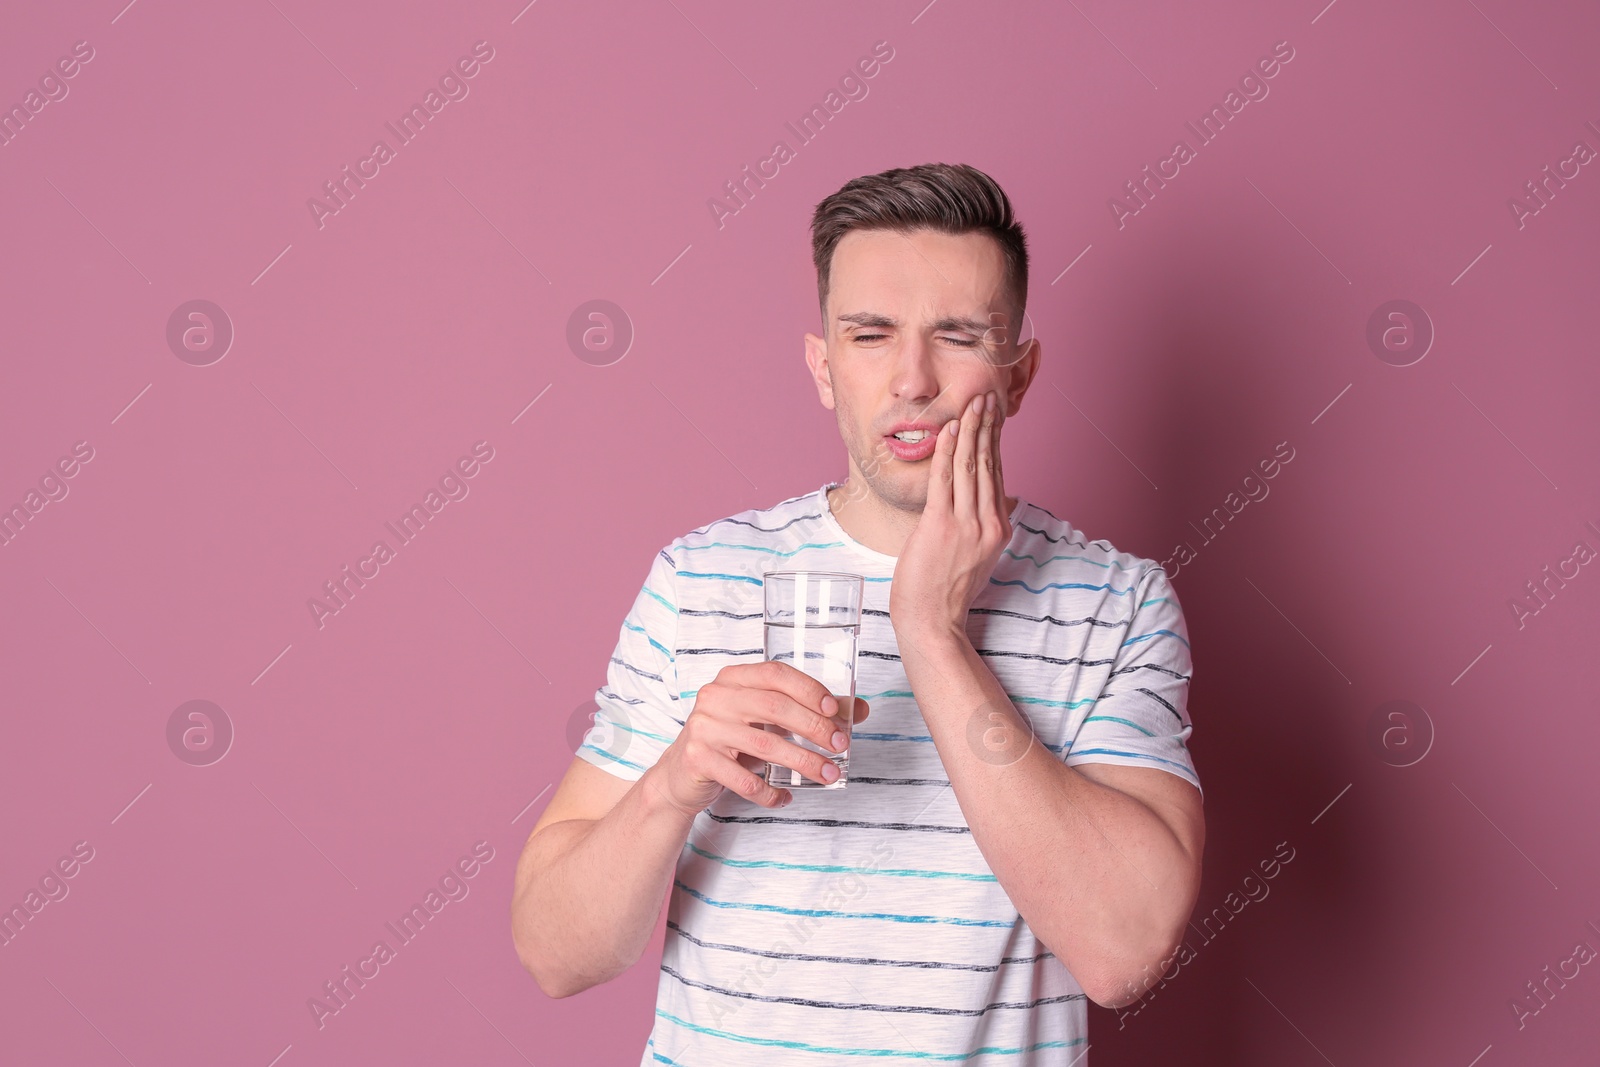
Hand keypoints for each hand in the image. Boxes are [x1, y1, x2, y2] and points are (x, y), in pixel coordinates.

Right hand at [650, 661, 872, 813]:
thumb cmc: (730, 741)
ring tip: (827, 775)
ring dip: (803, 763)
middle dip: (813, 728)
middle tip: (839, 747)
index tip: (835, 710)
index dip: (809, 689)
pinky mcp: (698, 759)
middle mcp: (716, 696)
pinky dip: (770, 792)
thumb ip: (809, 711)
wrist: (680, 775)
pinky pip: (744, 780)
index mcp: (733, 678)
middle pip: (774, 707)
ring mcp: (704, 727)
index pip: (776, 674)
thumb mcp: (766, 721)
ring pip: (764, 745)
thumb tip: (858, 710)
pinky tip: (784, 797)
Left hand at [890, 390, 1009, 643]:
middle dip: (987, 427)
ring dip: (971, 430)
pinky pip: (945, 480)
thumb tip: (1006, 500)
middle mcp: (988, 524)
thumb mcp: (981, 556)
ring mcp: (966, 525)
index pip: (998, 475)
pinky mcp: (940, 527)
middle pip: (988, 464)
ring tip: (971, 403)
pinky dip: (948, 452)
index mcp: (998, 528)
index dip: (995, 441)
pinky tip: (950, 429)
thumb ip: (990, 525)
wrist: (931, 621)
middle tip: (986, 396)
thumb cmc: (947, 590)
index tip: (994, 415)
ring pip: (970, 467)